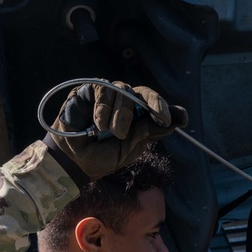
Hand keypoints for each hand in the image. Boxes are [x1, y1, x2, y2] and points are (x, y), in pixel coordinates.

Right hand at [49, 81, 187, 178]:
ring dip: (121, 114)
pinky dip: (103, 108)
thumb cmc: (102, 157)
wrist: (74, 162)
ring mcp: (107, 94)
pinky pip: (102, 89)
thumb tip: (177, 121)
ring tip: (113, 133)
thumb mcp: (130, 149)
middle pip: (142, 93)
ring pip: (123, 90)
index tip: (174, 118)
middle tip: (151, 122)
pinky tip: (98, 125)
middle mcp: (123, 101)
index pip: (153, 103)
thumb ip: (149, 132)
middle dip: (149, 107)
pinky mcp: (88, 91)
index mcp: (136, 115)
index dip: (164, 107)